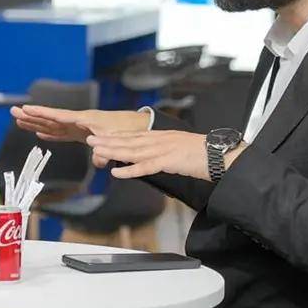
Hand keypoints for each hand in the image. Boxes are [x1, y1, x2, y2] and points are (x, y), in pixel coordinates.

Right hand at [11, 105, 148, 142]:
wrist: (136, 126)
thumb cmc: (126, 129)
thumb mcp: (115, 139)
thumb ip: (105, 151)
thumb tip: (98, 162)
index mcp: (83, 119)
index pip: (57, 116)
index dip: (41, 113)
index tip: (26, 108)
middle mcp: (77, 121)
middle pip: (49, 119)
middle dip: (31, 116)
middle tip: (13, 111)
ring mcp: (78, 127)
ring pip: (52, 125)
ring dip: (36, 124)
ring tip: (19, 121)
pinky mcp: (81, 133)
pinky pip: (61, 133)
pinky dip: (50, 134)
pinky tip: (40, 134)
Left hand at [86, 130, 215, 180]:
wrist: (218, 154)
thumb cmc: (201, 153)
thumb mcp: (177, 147)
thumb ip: (163, 150)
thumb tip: (152, 156)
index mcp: (160, 137)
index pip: (132, 135)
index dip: (115, 135)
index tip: (100, 135)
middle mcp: (158, 141)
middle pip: (127, 141)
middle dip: (107, 140)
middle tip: (89, 139)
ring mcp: (162, 151)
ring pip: (132, 151)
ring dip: (112, 151)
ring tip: (96, 150)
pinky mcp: (168, 162)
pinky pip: (144, 167)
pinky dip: (129, 170)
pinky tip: (116, 172)